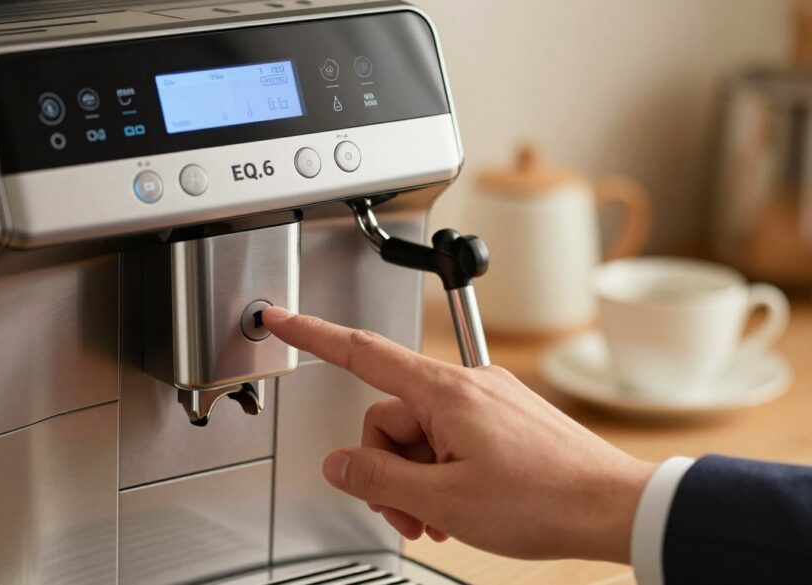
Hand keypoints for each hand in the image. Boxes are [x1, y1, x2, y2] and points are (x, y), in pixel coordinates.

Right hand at [262, 306, 655, 562]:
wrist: (614, 507)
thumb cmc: (545, 500)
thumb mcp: (445, 500)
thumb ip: (380, 479)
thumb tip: (340, 464)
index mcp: (445, 392)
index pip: (363, 353)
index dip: (314, 335)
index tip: (282, 319)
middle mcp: (466, 386)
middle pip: (390, 417)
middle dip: (388, 469)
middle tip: (408, 512)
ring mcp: (488, 402)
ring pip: (421, 434)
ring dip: (418, 479)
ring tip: (441, 516)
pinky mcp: (504, 420)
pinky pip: (452, 438)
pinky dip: (444, 473)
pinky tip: (460, 506)